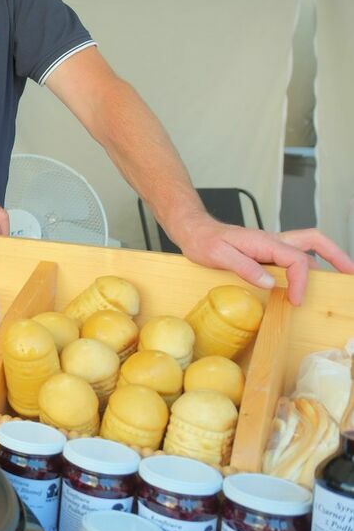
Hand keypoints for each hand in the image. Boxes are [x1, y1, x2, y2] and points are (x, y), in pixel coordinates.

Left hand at [171, 216, 353, 304]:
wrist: (192, 229)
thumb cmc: (202, 240)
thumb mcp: (218, 255)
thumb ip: (245, 267)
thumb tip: (270, 282)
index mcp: (265, 242)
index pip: (296, 260)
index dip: (301, 282)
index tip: (296, 300)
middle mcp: (273, 240)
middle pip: (315, 241)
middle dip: (336, 255)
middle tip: (350, 273)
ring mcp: (270, 245)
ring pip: (307, 246)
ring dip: (326, 257)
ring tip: (340, 275)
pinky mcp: (265, 251)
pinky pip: (293, 255)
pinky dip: (308, 264)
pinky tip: (307, 278)